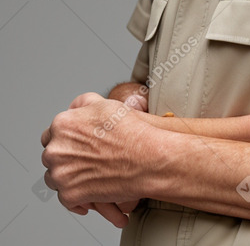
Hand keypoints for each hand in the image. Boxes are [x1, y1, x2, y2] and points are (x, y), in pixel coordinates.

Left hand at [41, 92, 149, 225]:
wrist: (147, 159)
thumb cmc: (130, 131)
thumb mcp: (105, 104)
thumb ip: (83, 103)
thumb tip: (73, 108)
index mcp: (62, 125)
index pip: (50, 134)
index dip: (65, 139)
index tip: (76, 145)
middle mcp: (55, 149)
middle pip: (51, 156)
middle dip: (65, 157)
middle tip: (85, 158)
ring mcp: (61, 174)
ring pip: (54, 177)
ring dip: (68, 175)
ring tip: (89, 172)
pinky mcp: (69, 195)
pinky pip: (64, 198)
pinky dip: (77, 196)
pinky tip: (91, 188)